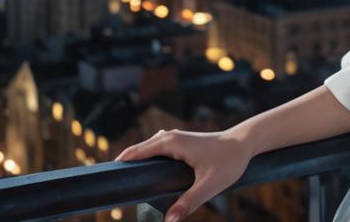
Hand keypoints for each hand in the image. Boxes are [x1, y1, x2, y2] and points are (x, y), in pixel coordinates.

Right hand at [114, 128, 251, 221]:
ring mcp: (174, 138)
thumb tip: (167, 221)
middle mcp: (169, 137)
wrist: (246, 142)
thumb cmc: (229, 160)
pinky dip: (145, 158)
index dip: (119, 165)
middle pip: (137, 150)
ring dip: (134, 161)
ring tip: (122, 182)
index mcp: (171, 143)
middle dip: (123, 166)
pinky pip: (155, 150)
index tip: (104, 179)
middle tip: (109, 186)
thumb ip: (188, 203)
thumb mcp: (209, 185)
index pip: (136, 152)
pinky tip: (142, 173)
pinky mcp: (180, 142)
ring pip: (146, 149)